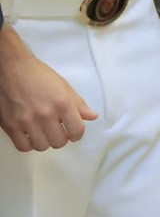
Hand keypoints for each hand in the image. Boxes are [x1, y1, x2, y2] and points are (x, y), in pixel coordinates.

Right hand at [0, 28, 96, 151]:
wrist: (12, 69)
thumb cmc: (39, 76)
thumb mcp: (64, 86)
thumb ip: (78, 104)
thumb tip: (92, 116)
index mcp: (62, 103)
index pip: (76, 131)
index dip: (77, 134)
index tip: (73, 131)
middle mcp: (46, 114)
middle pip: (59, 142)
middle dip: (61, 138)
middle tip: (57, 130)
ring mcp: (26, 122)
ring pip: (42, 146)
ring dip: (45, 141)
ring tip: (43, 131)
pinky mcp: (10, 126)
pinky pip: (23, 147)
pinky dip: (28, 144)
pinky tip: (30, 135)